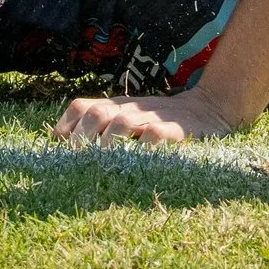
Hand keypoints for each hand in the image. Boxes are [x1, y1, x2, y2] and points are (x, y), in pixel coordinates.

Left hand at [52, 89, 238, 143]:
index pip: (82, 106)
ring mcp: (154, 117)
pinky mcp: (176, 130)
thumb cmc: (163, 121)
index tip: (58, 147)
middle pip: (97, 113)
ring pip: (122, 122)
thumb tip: (65, 142)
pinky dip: (142, 147)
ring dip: (106, 141)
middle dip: (81, 137)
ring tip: (99, 162)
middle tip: (74, 161)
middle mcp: (132, 109)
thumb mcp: (133, 118)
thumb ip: (105, 127)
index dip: (66, 125)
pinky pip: (155, 135)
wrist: (211, 109)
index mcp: (118, 106)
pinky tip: (134, 161)